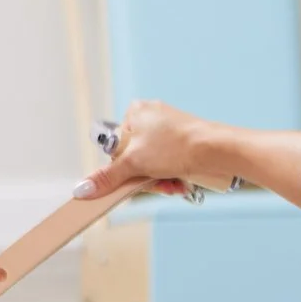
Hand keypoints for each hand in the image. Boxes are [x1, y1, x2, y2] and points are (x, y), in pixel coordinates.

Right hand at [74, 100, 204, 199]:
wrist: (218, 150)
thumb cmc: (178, 146)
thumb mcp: (134, 163)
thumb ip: (107, 177)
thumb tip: (82, 189)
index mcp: (135, 112)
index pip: (116, 147)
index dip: (124, 167)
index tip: (133, 178)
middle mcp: (153, 116)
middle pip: (137, 158)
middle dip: (147, 177)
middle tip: (158, 184)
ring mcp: (172, 129)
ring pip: (156, 163)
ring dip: (162, 180)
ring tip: (173, 185)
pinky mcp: (188, 141)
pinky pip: (172, 162)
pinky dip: (175, 175)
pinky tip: (182, 183)